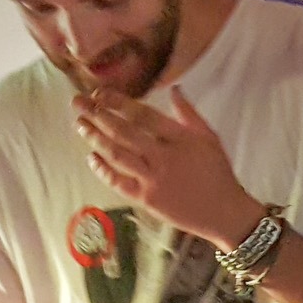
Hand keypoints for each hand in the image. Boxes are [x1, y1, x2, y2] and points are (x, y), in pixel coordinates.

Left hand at [74, 86, 261, 248]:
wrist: (224, 212)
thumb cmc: (218, 173)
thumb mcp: (209, 138)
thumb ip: (189, 114)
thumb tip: (174, 89)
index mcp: (180, 138)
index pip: (143, 115)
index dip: (119, 103)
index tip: (99, 93)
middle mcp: (164, 157)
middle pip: (124, 132)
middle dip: (98, 115)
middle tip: (78, 103)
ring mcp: (153, 179)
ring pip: (118, 154)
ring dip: (95, 138)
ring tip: (80, 124)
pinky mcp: (146, 199)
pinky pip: (118, 181)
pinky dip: (103, 169)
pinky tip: (92, 157)